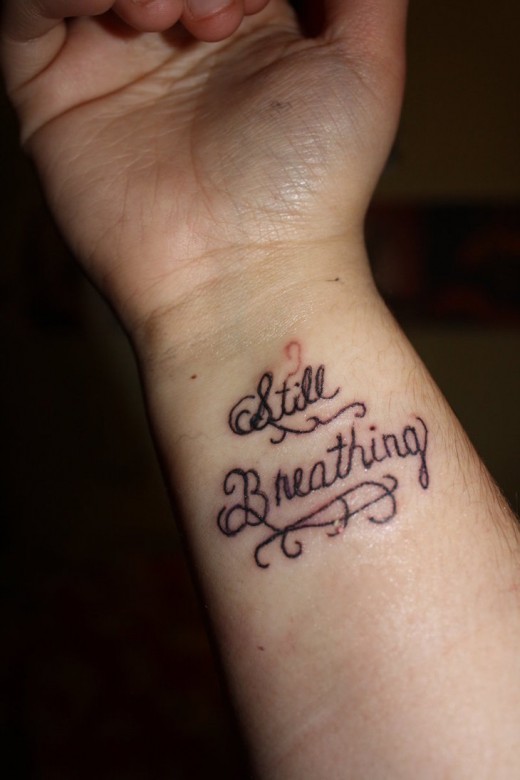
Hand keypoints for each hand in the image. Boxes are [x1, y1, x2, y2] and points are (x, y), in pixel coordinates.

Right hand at [1, 0, 406, 338]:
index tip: (253, 6)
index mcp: (244, 24)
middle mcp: (175, 38)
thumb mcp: (366, 63)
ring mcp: (110, 60)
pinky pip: (27, 1)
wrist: (241, 273)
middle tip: (214, 17)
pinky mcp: (52, 90)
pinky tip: (118, 11)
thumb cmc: (310, 186)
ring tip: (170, 20)